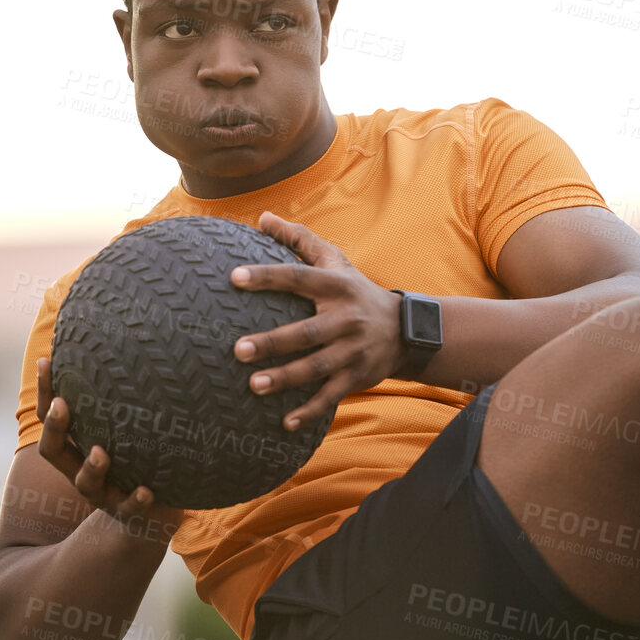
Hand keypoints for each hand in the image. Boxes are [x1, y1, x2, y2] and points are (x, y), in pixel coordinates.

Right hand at [34, 356, 185, 537]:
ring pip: (87, 484)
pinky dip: (137, 500)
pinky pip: (131, 509)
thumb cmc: (139, 459)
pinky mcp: (132, 511)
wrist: (154, 514)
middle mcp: (82, 470)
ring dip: (92, 467)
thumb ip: (120, 395)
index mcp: (77, 446)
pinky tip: (147, 490)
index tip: (46, 360)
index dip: (45, 391)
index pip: (51, 416)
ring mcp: (105, 493)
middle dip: (56, 427)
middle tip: (62, 405)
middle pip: (53, 451)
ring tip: (100, 452)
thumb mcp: (126, 426)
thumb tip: (125, 337)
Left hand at [230, 211, 406, 430]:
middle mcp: (345, 318)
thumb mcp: (336, 261)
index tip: (234, 277)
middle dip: (272, 342)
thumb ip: (300, 240)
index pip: (297, 277)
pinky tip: (285, 423)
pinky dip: (310, 411)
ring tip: (253, 386)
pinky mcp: (357, 376)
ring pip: (316, 367)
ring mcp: (353, 350)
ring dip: (285, 378)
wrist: (406, 329)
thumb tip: (262, 217)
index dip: (267, 276)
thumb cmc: (356, 291)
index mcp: (336, 286)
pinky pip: (331, 396)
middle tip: (237, 349)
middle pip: (305, 332)